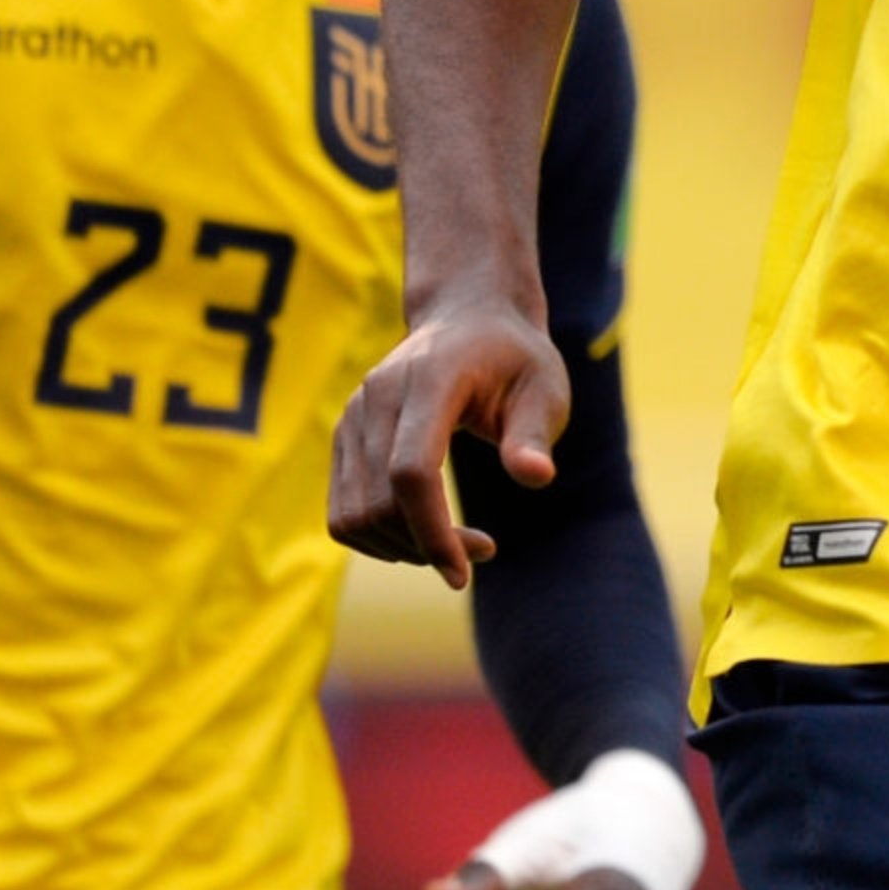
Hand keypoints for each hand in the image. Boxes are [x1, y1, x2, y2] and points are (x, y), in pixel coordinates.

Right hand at [328, 304, 568, 587]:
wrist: (467, 317)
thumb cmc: (513, 359)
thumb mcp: (544, 388)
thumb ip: (535, 433)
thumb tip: (535, 477)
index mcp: (429, 380)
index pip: (410, 471)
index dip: (432, 531)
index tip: (463, 572)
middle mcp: (377, 396)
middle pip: (379, 502)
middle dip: (425, 546)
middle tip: (481, 550)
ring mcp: (352, 416)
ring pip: (353, 515)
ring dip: (401, 549)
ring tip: (456, 543)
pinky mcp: (344, 436)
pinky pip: (344, 511)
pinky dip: (379, 537)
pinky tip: (424, 531)